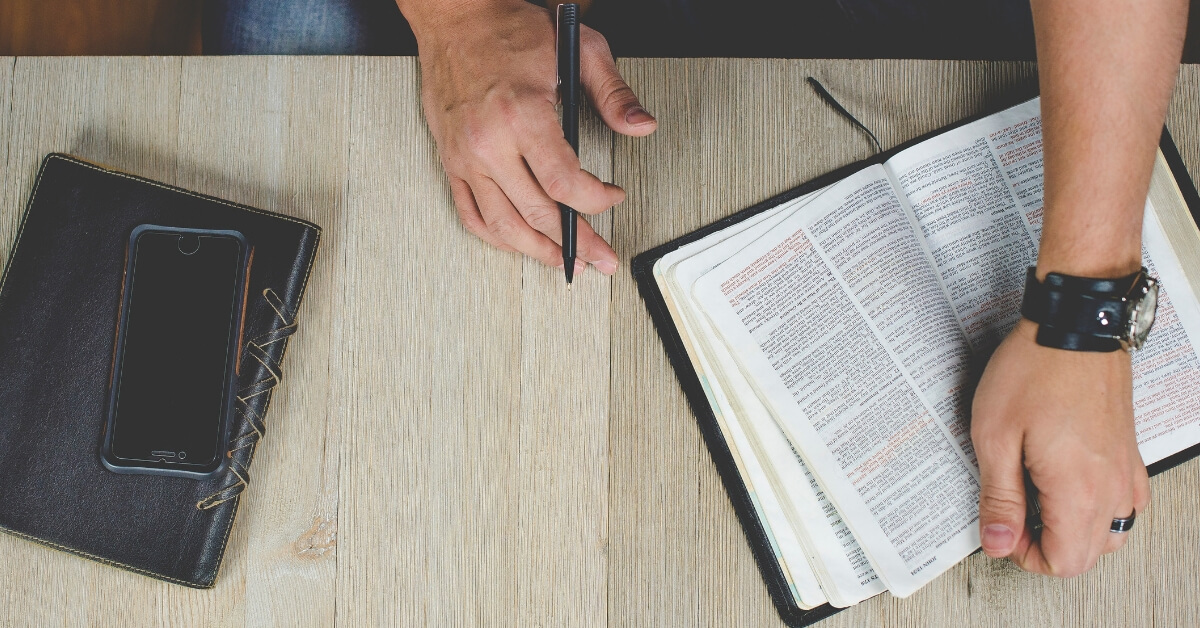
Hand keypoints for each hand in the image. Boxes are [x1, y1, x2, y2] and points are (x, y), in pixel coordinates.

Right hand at [408, 0, 656, 273]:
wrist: (456, 17)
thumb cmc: (509, 30)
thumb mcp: (577, 49)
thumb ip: (613, 92)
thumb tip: (641, 125)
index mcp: (522, 114)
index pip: (564, 183)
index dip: (596, 201)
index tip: (613, 197)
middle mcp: (489, 141)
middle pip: (537, 213)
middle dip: (578, 241)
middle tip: (601, 256)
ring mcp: (466, 156)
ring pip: (503, 225)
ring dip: (538, 252)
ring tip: (565, 261)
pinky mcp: (451, 161)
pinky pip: (471, 214)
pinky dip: (498, 237)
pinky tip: (520, 243)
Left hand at [971, 318, 1149, 576]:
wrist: (1074, 324)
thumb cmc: (1034, 368)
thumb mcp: (995, 435)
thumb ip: (999, 497)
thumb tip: (998, 542)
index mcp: (1079, 490)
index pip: (1064, 562)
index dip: (1026, 554)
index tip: (1003, 528)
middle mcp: (1111, 486)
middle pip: (1089, 554)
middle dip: (1047, 546)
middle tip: (1014, 513)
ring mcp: (1125, 469)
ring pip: (1110, 531)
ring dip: (1074, 529)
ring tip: (1036, 496)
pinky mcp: (1128, 451)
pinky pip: (1124, 501)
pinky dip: (1096, 506)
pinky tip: (1065, 481)